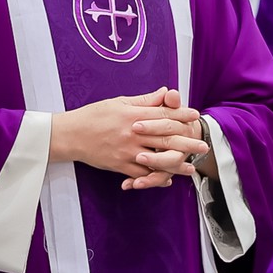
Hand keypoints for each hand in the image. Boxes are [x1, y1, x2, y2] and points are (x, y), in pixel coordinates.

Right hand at [49, 88, 208, 188]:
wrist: (69, 135)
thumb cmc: (93, 115)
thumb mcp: (119, 102)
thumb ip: (144, 100)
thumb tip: (165, 92)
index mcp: (133, 116)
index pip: (163, 115)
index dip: (181, 115)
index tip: (195, 116)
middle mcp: (133, 134)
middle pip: (165, 139)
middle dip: (187, 143)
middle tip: (203, 146)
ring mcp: (127, 151)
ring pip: (156, 160)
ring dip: (176, 165)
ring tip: (191, 168)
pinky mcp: (120, 165)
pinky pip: (141, 173)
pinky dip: (155, 178)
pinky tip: (168, 180)